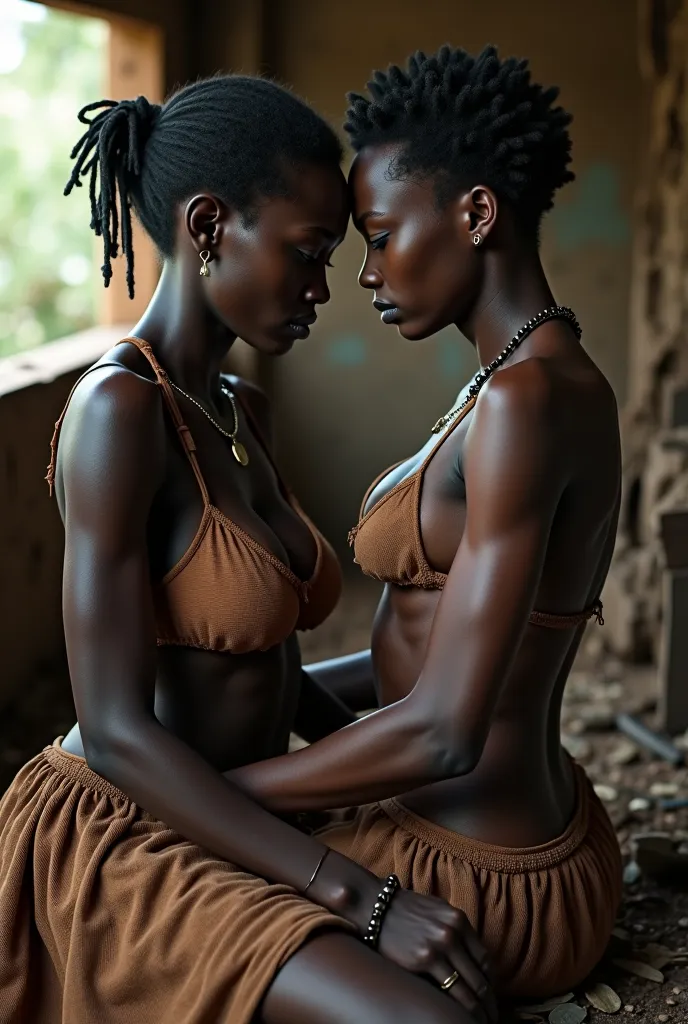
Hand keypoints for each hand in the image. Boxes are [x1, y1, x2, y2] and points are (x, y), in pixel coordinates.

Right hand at [379, 887, 498, 1023]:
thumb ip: (455, 931)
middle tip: (490, 1018)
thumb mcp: (436, 912)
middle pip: (480, 976)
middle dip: (488, 1002)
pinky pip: (449, 990)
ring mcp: (440, 945)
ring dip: (477, 1010)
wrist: (375, 906)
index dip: (490, 984)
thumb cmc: (404, 911)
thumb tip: (470, 959)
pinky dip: (459, 1008)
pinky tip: (459, 1017)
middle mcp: (453, 931)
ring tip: (479, 1022)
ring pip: (469, 988)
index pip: (484, 960)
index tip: (489, 998)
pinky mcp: (424, 959)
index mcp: (459, 920)